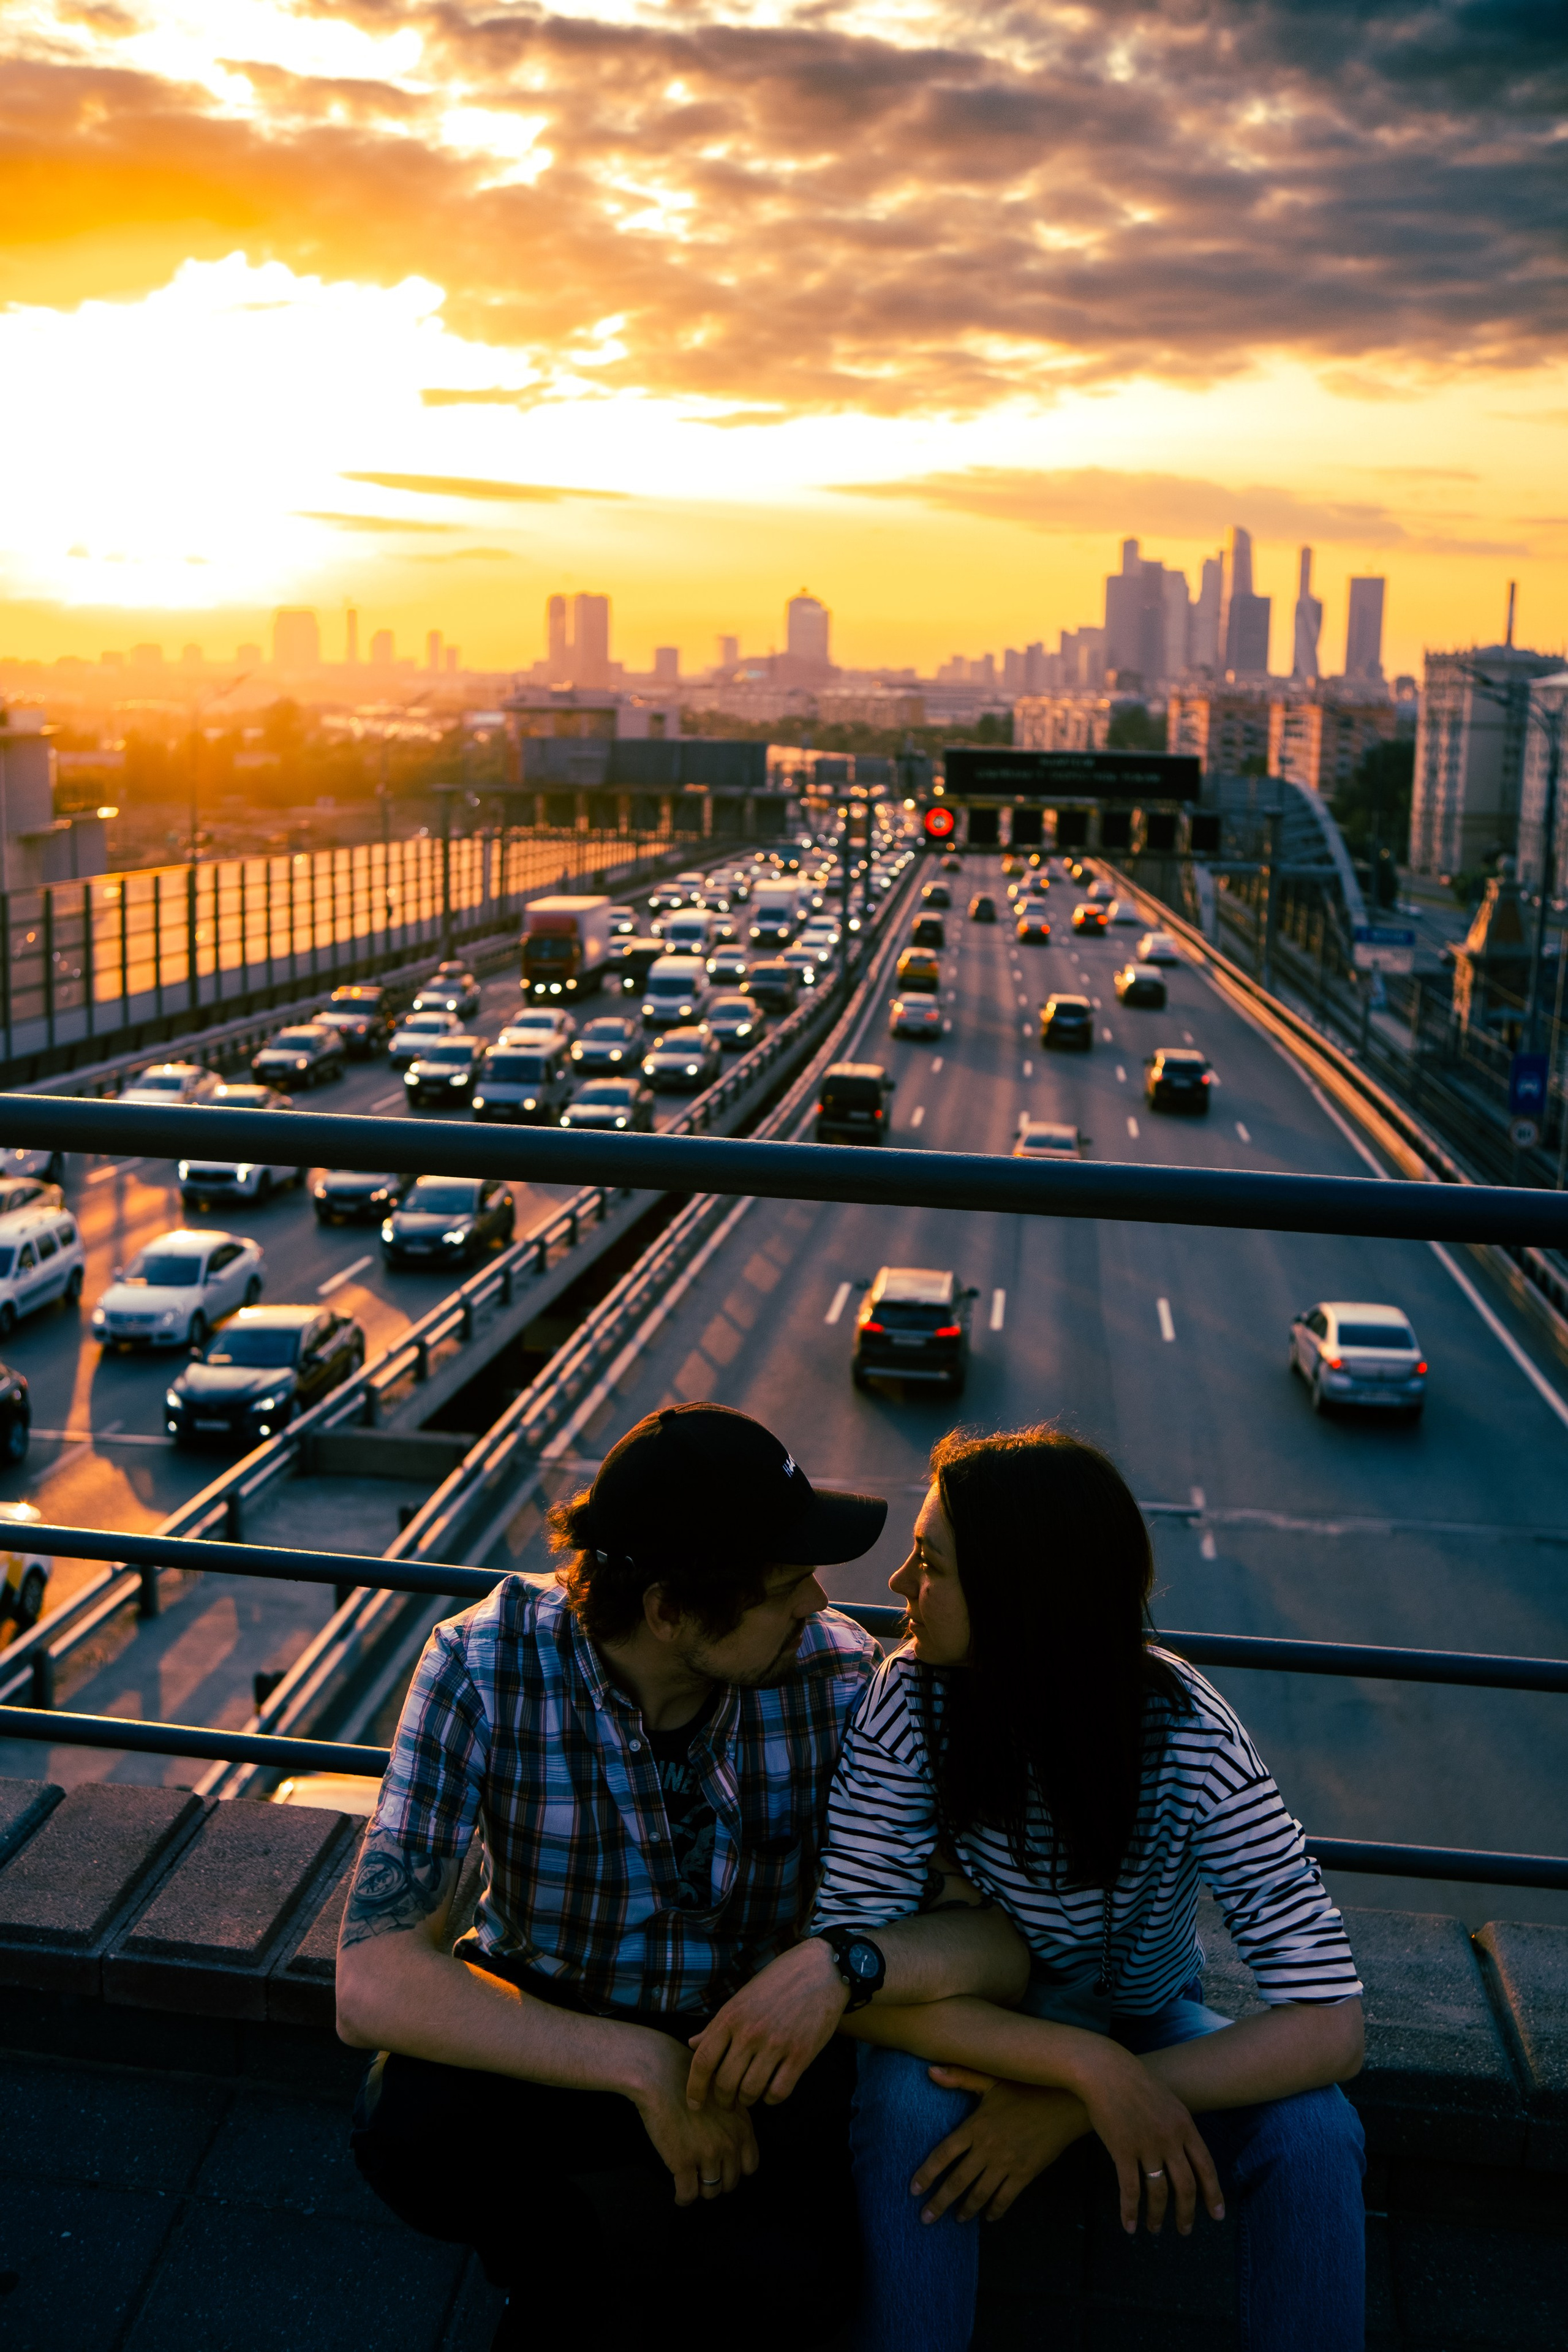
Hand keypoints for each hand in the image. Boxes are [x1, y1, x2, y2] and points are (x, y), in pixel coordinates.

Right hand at [630, 2035, 759, 2204]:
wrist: (660, 2074)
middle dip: (718, 2181)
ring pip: (710, 2192)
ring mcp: (707, 2154)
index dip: (735, 2169)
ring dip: (701, 2190)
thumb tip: (732, 2145)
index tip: (723, 2167)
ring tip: (692, 2183)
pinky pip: (688, 2195)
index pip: (750, 2166)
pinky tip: (679, 2193)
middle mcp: (730, 2143)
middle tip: (704, 2176)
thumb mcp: (724, 2095)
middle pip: (731, 2182)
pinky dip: (683, 2198)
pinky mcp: (683, 2162)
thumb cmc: (688, 2079)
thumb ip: (733, 2120)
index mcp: (742, 2126)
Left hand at [685, 1938, 847, 2110]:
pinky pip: (778, 2092)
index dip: (695, 2088)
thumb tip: (692, 2045)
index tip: (694, 2105)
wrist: (821, 1969)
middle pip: (725, 2082)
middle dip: (723, 2100)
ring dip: (746, 2100)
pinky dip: (771, 2099)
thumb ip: (717, 2025)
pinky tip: (771, 2090)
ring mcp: (776, 2044)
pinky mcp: (801, 2054)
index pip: (703, 2061)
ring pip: (750, 2091)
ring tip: (748, 2096)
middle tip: (727, 2102)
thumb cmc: (778, 1981)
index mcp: (731, 2015)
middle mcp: (750, 2032)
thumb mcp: (742, 1997)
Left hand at [912, 2067, 1090, 2224]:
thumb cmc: (1027, 2085)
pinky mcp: (1026, 2173)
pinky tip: (989, 2217)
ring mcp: (1007, 2163)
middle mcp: (988, 2148)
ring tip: (956, 2219)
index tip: (913, 2189)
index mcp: (975, 2125)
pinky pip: (1006, 2198)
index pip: (943, 2154)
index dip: (927, 2173)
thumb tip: (929, 2071)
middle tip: (925, 2218)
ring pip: (980, 2194)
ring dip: (966, 2209)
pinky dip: (995, 2210)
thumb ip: (960, 2077)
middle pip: (957, 2181)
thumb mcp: (992, 2078)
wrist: (1066, 2100)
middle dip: (939, 2202)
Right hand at [1066, 2041, 1225, 2236]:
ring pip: (1158, 2192)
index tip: (1217, 2215)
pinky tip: (1129, 2225)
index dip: (1213, 2194)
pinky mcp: (1123, 2151)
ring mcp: (1147, 2146)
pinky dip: (1130, 2211)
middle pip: (1186, 2186)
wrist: (1106, 2070)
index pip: (1206, 2167)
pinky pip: (1130, 2190)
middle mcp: (1170, 2139)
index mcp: (1185, 2126)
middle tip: (1185, 2231)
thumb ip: (1179, 2127)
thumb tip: (1186, 2153)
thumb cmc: (1135, 2082)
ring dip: (1157, 2216)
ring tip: (1155, 2229)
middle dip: (1187, 2213)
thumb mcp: (1168, 2101)